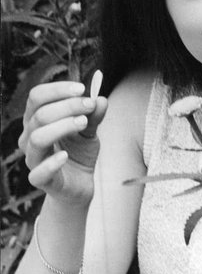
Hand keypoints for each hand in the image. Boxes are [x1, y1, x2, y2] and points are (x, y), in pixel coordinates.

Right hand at [18, 81, 107, 204]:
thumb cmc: (78, 153)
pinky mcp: (39, 180)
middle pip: (40, 114)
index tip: (82, 88)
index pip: (37, 97)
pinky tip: (65, 155)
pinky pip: (39, 171)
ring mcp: (33, 158)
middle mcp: (29, 137)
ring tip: (83, 122)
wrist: (79, 184)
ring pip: (38, 137)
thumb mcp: (89, 131)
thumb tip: (100, 99)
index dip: (57, 89)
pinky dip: (52, 162)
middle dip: (67, 106)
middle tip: (89, 106)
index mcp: (36, 120)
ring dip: (62, 126)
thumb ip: (93, 116)